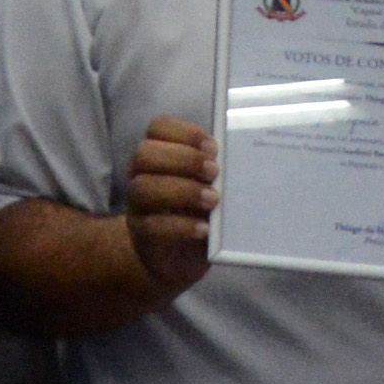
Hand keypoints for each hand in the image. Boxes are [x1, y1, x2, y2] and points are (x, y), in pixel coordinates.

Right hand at [121, 116, 217, 300]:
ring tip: (212, 201)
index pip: (158, 128)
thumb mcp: (211, 186)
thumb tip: (245, 159)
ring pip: (142, 187)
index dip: (184, 132)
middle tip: (213, 172)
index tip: (213, 147)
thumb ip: (218, 171)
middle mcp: (142, 175)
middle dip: (182, 159)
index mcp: (161, 155)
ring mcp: (138, 205)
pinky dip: (180, 225)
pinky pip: (152, 226)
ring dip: (181, 190)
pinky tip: (204, 229)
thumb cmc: (200, 211)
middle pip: (145, 154)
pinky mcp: (142, 234)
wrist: (180, 256)